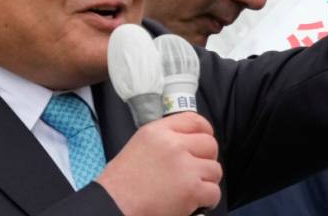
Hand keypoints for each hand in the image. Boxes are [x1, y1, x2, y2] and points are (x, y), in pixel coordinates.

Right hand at [96, 113, 221, 215]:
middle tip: (196, 172)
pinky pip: (214, 191)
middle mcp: (174, 145)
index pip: (194, 121)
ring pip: (215, 169)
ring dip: (206, 181)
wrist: (112, 207)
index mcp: (159, 132)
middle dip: (206, 159)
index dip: (205, 132)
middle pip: (210, 144)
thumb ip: (165, 138)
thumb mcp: (139, 146)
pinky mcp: (191, 189)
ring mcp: (185, 167)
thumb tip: (191, 141)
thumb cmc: (121, 183)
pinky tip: (195, 202)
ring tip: (191, 189)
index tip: (204, 144)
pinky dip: (207, 200)